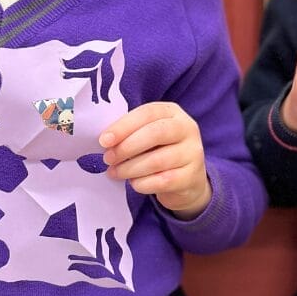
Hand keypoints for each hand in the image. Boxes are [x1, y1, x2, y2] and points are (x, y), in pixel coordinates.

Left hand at [100, 102, 210, 216]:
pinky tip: (133, 183)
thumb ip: (130, 132)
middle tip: (108, 158)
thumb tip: (106, 142)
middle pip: (155, 133)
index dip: (123, 126)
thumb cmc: (159, 150)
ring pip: (157, 160)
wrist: (187, 178)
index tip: (104, 140)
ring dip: (130, 168)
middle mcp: (187, 129)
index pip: (147, 113)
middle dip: (126, 147)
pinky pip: (162, 181)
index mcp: (172, 112)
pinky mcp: (191, 177)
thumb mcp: (147, 134)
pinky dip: (142, 183)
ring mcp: (193, 153)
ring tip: (115, 173)